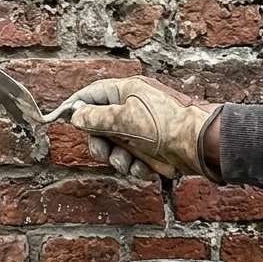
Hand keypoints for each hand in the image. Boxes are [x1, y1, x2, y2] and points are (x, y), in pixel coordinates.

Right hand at [63, 77, 220, 179]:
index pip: (93, 93)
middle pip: (101, 126)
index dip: (75, 105)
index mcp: (128, 91)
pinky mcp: (154, 150)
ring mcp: (145, 131)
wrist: (204, 146)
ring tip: (132, 163)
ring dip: (120, 160)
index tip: (59, 117)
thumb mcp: (125, 118)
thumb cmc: (168, 124)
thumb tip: (75, 116)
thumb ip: (95, 118)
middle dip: (101, 144)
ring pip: (117, 149)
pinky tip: (148, 170)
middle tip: (104, 151)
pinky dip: (137, 168)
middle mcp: (134, 109)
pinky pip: (134, 161)